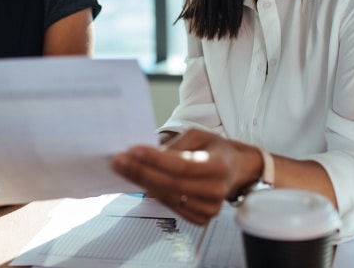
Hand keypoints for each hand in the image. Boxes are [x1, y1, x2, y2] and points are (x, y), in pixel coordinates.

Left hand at [112, 129, 259, 224]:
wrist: (234, 169)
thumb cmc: (214, 149)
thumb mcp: (198, 135)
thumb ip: (176, 145)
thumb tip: (151, 156)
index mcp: (218, 166)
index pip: (181, 165)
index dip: (155, 159)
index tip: (132, 151)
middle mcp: (216, 191)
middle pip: (171, 184)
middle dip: (141, 171)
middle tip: (119, 161)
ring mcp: (209, 208)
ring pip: (168, 197)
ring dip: (142, 183)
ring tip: (124, 169)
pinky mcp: (201, 218)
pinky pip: (171, 207)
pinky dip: (154, 194)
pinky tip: (141, 181)